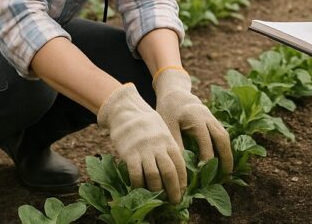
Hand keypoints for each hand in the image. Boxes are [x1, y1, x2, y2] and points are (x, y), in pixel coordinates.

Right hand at [97, 83, 185, 202]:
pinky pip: (135, 174)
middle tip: (175, 201)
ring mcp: (144, 150)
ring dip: (156, 190)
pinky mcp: (129, 153)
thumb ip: (169, 148)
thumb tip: (176, 169)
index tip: (184, 191)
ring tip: (157, 197)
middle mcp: (159, 147)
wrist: (127, 110)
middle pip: (169, 173)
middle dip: (174, 190)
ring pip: (153, 176)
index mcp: (169, 142)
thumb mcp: (163, 132)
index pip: (180, 164)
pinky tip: (139, 189)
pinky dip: (138, 185)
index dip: (183, 180)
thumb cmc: (146, 124)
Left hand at [154, 68, 232, 174]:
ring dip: (228, 153)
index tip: (205, 174)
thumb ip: (176, 144)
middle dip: (225, 156)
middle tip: (226, 175)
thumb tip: (182, 166)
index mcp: (196, 118)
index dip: (207, 158)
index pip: (206, 141)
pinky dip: (224, 147)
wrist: (175, 94)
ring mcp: (213, 118)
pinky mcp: (213, 120)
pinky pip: (223, 134)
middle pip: (222, 138)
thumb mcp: (168, 126)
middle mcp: (208, 118)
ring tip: (227, 171)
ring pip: (225, 136)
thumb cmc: (169, 111)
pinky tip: (222, 160)